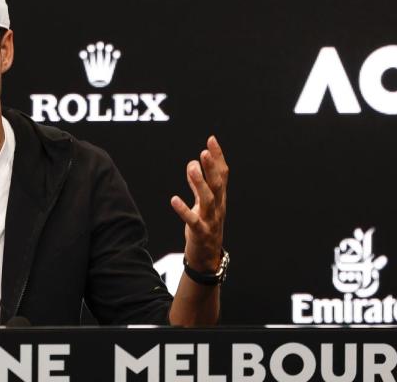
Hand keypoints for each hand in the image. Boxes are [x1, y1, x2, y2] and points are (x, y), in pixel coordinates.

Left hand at [170, 135, 227, 272]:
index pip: (223, 174)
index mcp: (219, 198)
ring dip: (200, 183)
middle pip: (218, 185)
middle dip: (212, 168)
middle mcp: (218, 207)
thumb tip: (193, 164)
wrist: (207, 258)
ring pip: (208, 200)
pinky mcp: (200, 233)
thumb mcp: (202, 204)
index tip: (211, 139)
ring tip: (191, 167)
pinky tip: (174, 199)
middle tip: (204, 151)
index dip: (218, 157)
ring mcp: (211, 221)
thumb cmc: (205, 227)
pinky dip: (184, 210)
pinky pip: (193, 220)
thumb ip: (198, 185)